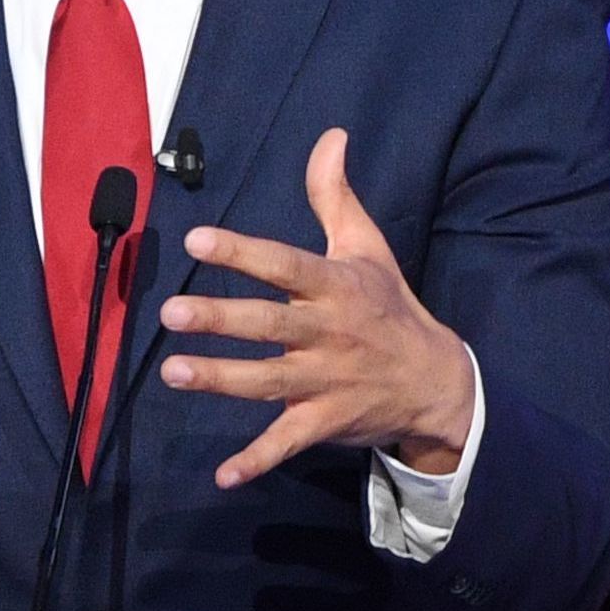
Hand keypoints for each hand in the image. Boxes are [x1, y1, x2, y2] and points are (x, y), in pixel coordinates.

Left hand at [158, 128, 476, 489]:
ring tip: (173, 372)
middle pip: (270, 325)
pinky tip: (224, 474)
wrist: (437, 382)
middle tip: (171, 314)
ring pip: (269, 382)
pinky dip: (258, 460)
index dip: (242, 252)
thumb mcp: (368, 247)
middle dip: (222, 320)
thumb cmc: (390, 308)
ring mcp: (328, 381)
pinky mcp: (326, 422)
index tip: (198, 239)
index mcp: (337, 287)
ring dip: (222, 380)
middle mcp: (330, 333)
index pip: (285, 265)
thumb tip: (330, 135)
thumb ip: (335, 195)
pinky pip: (288, 443)